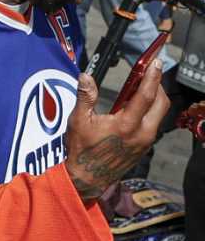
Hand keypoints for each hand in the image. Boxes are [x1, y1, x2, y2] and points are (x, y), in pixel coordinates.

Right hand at [64, 70, 166, 199]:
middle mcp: (141, 133)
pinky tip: (136, 107)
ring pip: (160, 113)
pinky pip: (154, 123)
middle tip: (147, 74)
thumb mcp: (78, 121)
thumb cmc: (81, 149)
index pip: (146, 95)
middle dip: (157, 85)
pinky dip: (150, 111)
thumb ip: (85, 97)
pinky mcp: (145, 146)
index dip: (152, 76)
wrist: (87, 178)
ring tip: (140, 89)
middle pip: (161, 102)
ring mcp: (146, 141)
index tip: (156, 62)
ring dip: (154, 98)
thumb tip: (85, 76)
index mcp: (126, 124)